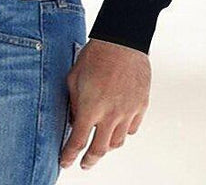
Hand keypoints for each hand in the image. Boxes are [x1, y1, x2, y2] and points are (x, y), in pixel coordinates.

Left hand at [60, 38, 149, 169]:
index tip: (65, 161)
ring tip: (101, 145)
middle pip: (100, 149)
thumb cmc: (96, 55)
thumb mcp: (74, 77)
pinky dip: (124, 132)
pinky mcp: (140, 106)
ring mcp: (128, 112)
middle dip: (90, 160)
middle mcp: (111, 114)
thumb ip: (74, 102)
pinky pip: (132, 128)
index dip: (69, 154)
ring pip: (118, 142)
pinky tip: (118, 128)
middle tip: (84, 164)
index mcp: (91, 107)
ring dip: (107, 146)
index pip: (78, 140)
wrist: (122, 41)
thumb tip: (75, 120)